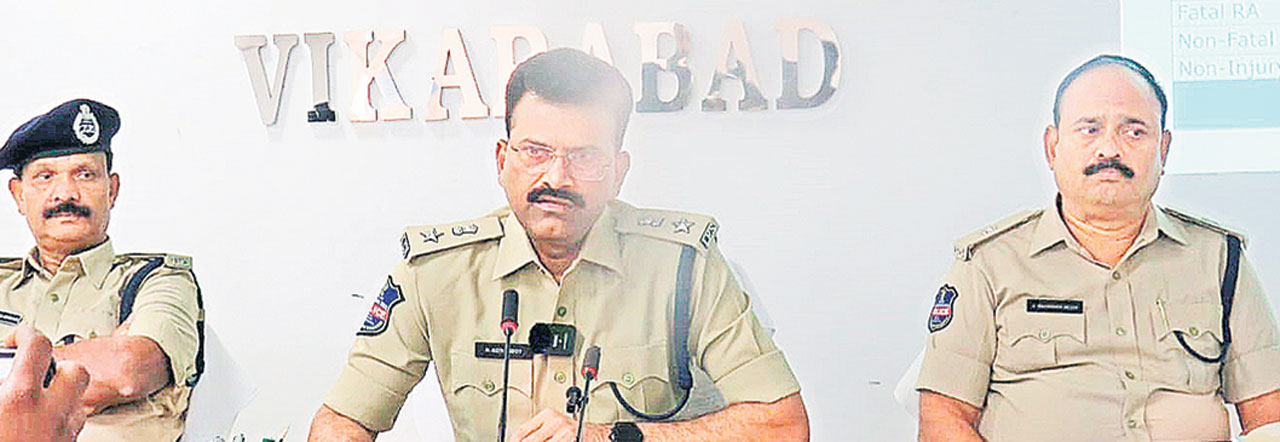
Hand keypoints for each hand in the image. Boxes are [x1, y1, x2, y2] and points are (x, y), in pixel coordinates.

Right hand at [0, 326, 90, 441]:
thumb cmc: (1, 441)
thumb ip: (2, 382)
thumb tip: (5, 374)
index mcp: (20, 397)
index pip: (38, 346)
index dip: (27, 335)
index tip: (20, 337)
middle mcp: (50, 412)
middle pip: (75, 370)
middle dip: (58, 366)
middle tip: (35, 372)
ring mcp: (64, 432)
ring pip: (78, 401)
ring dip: (61, 396)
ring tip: (36, 401)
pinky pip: (74, 425)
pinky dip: (61, 419)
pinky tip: (42, 424)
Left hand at [515, 408, 609, 441]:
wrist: (597, 435)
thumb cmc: (575, 432)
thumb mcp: (554, 426)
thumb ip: (537, 433)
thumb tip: (518, 440)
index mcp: (547, 415)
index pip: (521, 432)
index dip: (514, 441)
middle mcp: (554, 422)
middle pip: (528, 441)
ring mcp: (562, 433)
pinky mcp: (568, 439)